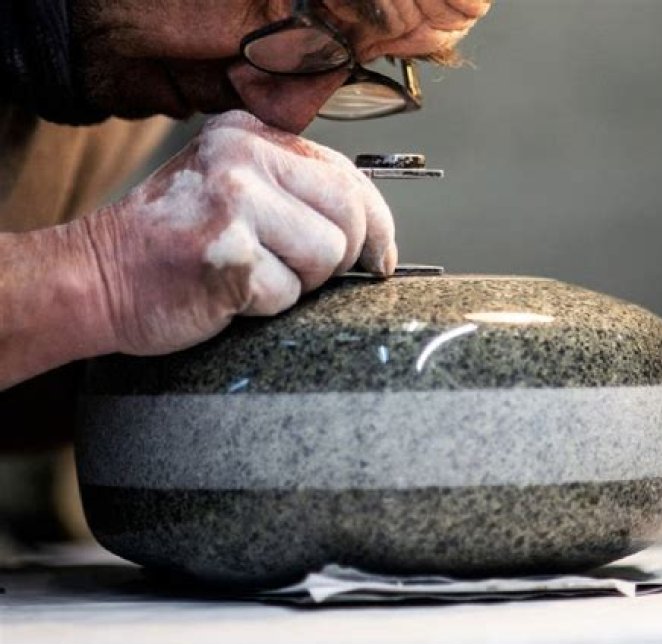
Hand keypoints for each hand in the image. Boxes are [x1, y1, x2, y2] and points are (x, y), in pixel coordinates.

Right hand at [89, 110, 395, 354]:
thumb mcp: (231, 191)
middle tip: (303, 273)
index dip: (376, 223)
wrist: (98, 277)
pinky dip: (267, 307)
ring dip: (300, 282)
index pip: (347, 174)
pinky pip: (288, 293)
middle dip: (340, 257)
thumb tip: (373, 233)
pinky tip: (229, 294)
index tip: (378, 256)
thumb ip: (295, 193)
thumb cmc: (172, 243)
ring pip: (327, 255)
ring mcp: (233, 202)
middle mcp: (242, 156)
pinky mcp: (229, 254)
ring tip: (254, 276)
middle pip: (349, 213)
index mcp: (248, 134)